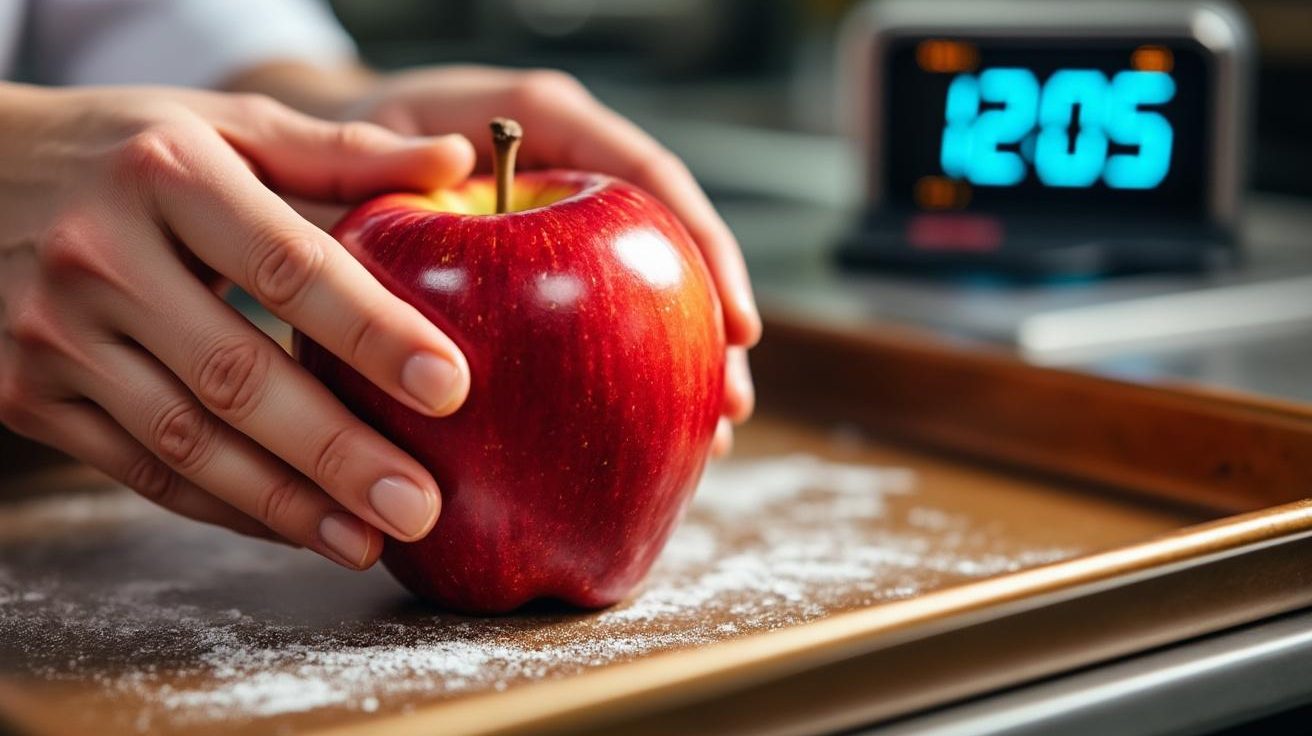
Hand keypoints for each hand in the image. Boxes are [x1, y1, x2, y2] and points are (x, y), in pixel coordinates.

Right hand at [0, 83, 477, 568]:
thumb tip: (457, 163)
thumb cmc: (124, 152)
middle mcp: (98, 255)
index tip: (450, 385)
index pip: (287, 264)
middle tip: (419, 504)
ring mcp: (51, 335)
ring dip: (285, 503)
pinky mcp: (26, 396)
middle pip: (235, 373)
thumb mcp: (223, 128)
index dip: (371, 331)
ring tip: (369, 540)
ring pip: (185, 440)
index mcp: (164, 173)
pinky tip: (295, 527)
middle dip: (335, 451)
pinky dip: (225, 506)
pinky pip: (141, 470)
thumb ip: (339, 151)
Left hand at [344, 66, 760, 455]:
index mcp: (547, 120)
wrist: (322, 160)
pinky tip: (639, 437)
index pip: (648, 173)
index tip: (737, 323)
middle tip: (730, 409)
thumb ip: (395, 155)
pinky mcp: (548, 283)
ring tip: (706, 440)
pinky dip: (620, 382)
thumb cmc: (343, 144)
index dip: (703, 246)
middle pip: (667, 245)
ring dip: (676, 369)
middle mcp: (571, 172)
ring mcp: (564, 233)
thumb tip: (456, 163)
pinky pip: (598, 327)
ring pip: (643, 297)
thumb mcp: (357, 140)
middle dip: (708, 329)